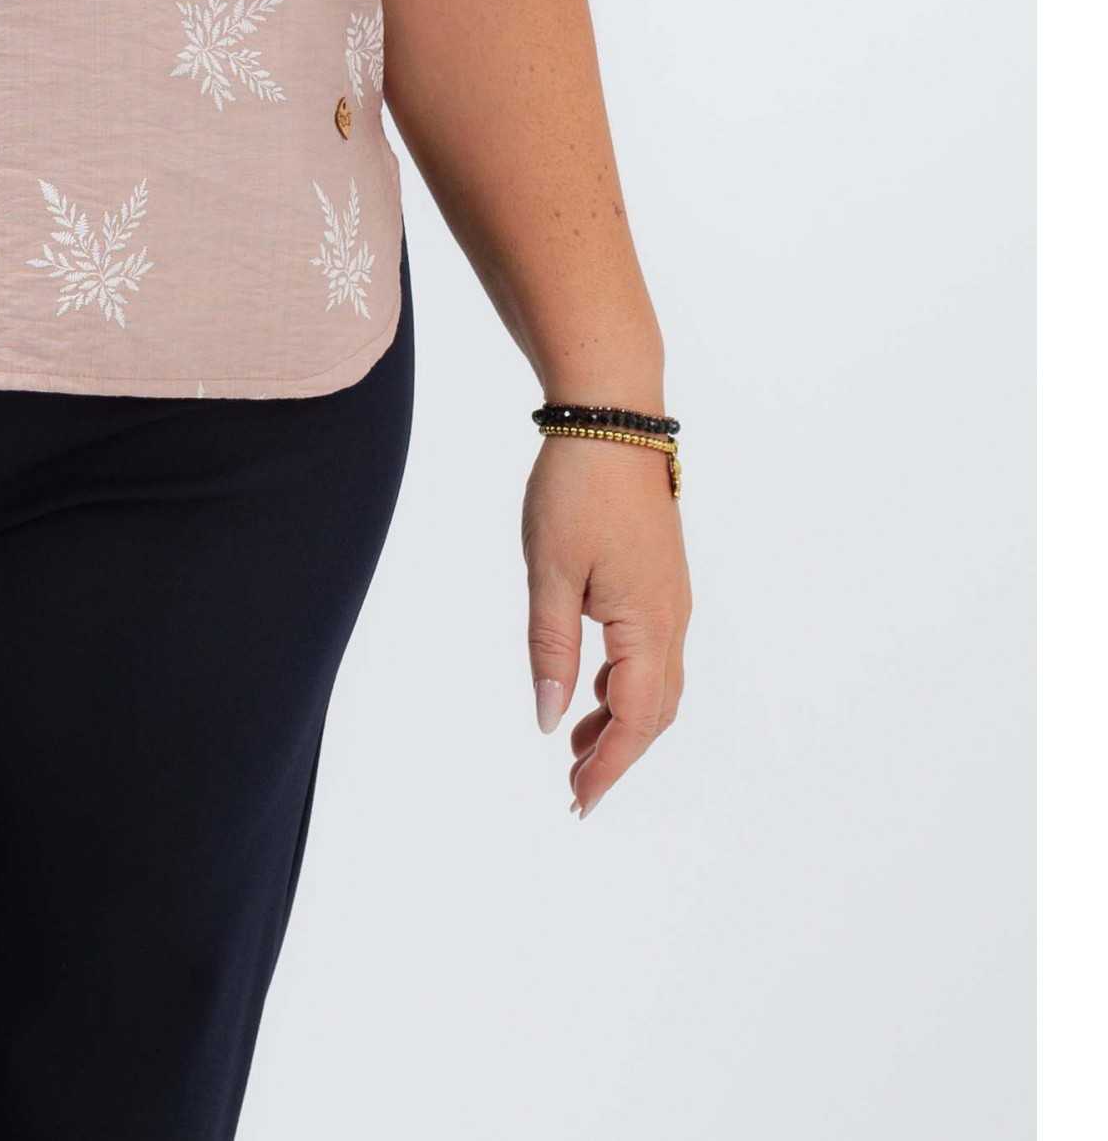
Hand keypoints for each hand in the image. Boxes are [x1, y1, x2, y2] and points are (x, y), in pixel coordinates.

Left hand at [523, 435, 690, 816]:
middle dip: (618, 755)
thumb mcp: (549, 572)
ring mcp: (671, 599)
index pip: (634, 719)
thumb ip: (551, 650)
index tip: (579, 803)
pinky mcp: (661, 580)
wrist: (613, 418)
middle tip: (576, 789)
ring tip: (577, 747)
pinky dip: (626, 683)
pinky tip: (591, 686)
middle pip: (655, 711)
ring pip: (657, 683)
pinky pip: (653, 652)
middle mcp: (672, 619)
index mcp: (648, 624)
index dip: (608, 767)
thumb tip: (550, 721)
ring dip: (621, 720)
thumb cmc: (577, 489)